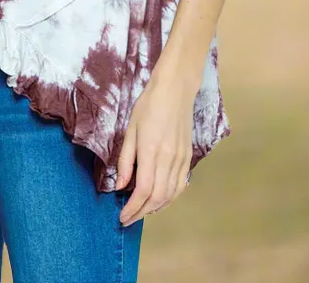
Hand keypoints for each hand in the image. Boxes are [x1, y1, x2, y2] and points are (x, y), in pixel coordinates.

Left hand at [114, 69, 194, 226]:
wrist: (175, 90)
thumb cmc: (148, 105)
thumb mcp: (130, 129)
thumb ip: (126, 159)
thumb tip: (120, 186)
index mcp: (151, 150)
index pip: (143, 190)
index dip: (133, 208)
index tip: (122, 217)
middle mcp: (169, 159)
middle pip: (157, 197)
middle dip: (142, 212)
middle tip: (128, 219)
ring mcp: (181, 159)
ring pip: (171, 194)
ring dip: (156, 208)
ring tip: (141, 212)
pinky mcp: (188, 157)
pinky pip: (180, 185)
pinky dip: (170, 198)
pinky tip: (160, 201)